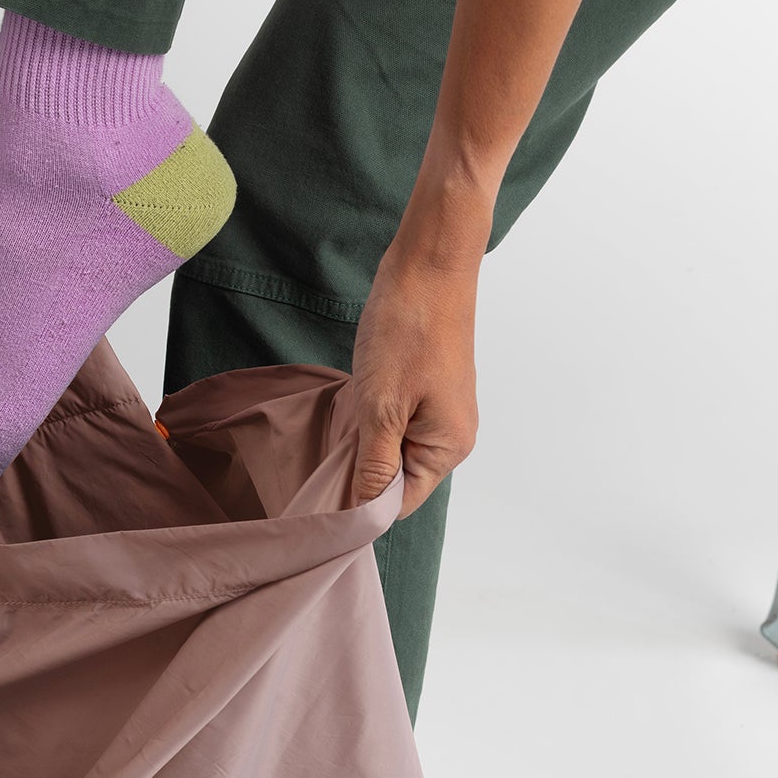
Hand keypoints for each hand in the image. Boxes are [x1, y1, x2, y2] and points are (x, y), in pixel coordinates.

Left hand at [345, 236, 480, 514]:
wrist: (429, 262)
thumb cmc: (409, 330)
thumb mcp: (382, 405)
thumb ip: (374, 465)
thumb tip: (363, 515)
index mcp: (448, 448)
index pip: (398, 502)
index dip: (361, 499)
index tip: (325, 484)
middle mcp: (452, 436)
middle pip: (397, 476)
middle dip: (361, 465)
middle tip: (328, 441)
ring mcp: (442, 410)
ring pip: (394, 446)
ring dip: (364, 436)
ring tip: (342, 411)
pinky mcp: (429, 387)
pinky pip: (397, 420)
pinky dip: (372, 415)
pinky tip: (353, 395)